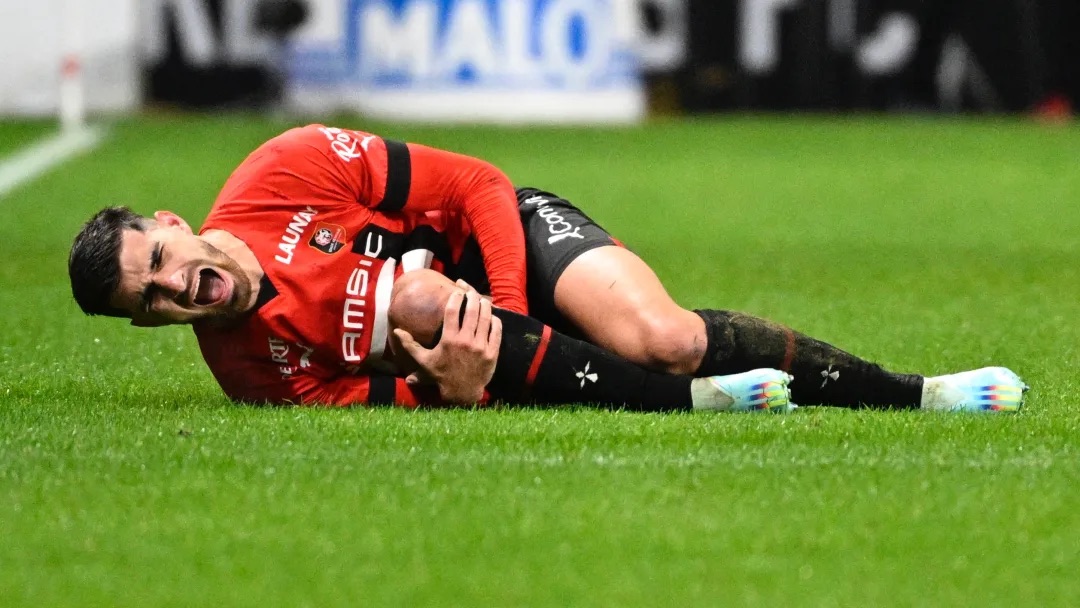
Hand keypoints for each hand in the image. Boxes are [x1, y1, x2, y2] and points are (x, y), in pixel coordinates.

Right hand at [393, 282, 502, 403]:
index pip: (452, 311)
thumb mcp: (423, 361)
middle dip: (472, 296)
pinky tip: (492, 315)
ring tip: (481, 299)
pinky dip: (495, 320)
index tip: (457, 291)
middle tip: (470, 292)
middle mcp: (465, 342)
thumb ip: (409, 345)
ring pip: (486, 318)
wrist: (462, 393)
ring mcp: (481, 347)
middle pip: (472, 311)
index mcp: (449, 340)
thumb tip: (396, 331)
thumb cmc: (441, 375)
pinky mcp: (492, 353)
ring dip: (484, 305)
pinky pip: (496, 331)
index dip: (455, 298)